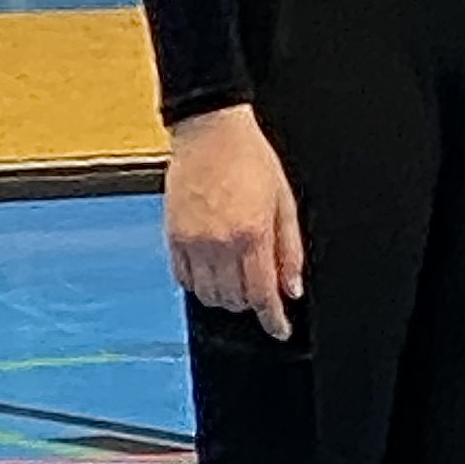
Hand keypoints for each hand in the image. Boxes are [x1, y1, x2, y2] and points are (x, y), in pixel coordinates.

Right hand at [165, 103, 304, 340]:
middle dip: (253, 304)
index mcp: (252, 235)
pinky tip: (213, 271)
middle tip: (262, 291)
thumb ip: (290, 250)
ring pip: (208, 295)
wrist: (210, 133)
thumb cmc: (251, 161)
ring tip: (238, 280)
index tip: (280, 330)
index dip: (273, 319)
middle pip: (235, 299)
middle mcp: (219, 244)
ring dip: (226, 297)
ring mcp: (191, 242)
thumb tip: (292, 288)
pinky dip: (200, 284)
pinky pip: (184, 279)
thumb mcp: (284, 203)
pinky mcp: (172, 236)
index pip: (263, 294)